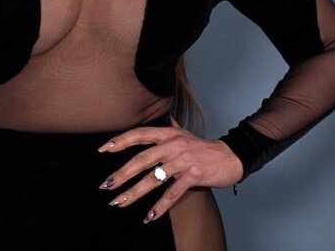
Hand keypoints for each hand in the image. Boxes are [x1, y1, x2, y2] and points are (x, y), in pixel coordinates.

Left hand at [97, 120, 242, 222]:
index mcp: (168, 134)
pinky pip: (172, 193)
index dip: (121, 141)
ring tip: (119, 203)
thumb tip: (162, 118)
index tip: (103, 149)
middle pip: (142, 159)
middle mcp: (173, 145)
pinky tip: (149, 217)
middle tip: (106, 185)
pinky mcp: (193, 176)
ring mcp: (182, 161)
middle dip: (122, 173)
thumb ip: (170, 127)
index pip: (140, 134)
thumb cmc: (204, 147)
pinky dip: (160, 207)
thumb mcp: (184, 133)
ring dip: (134, 193)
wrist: (231, 156)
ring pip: (153, 178)